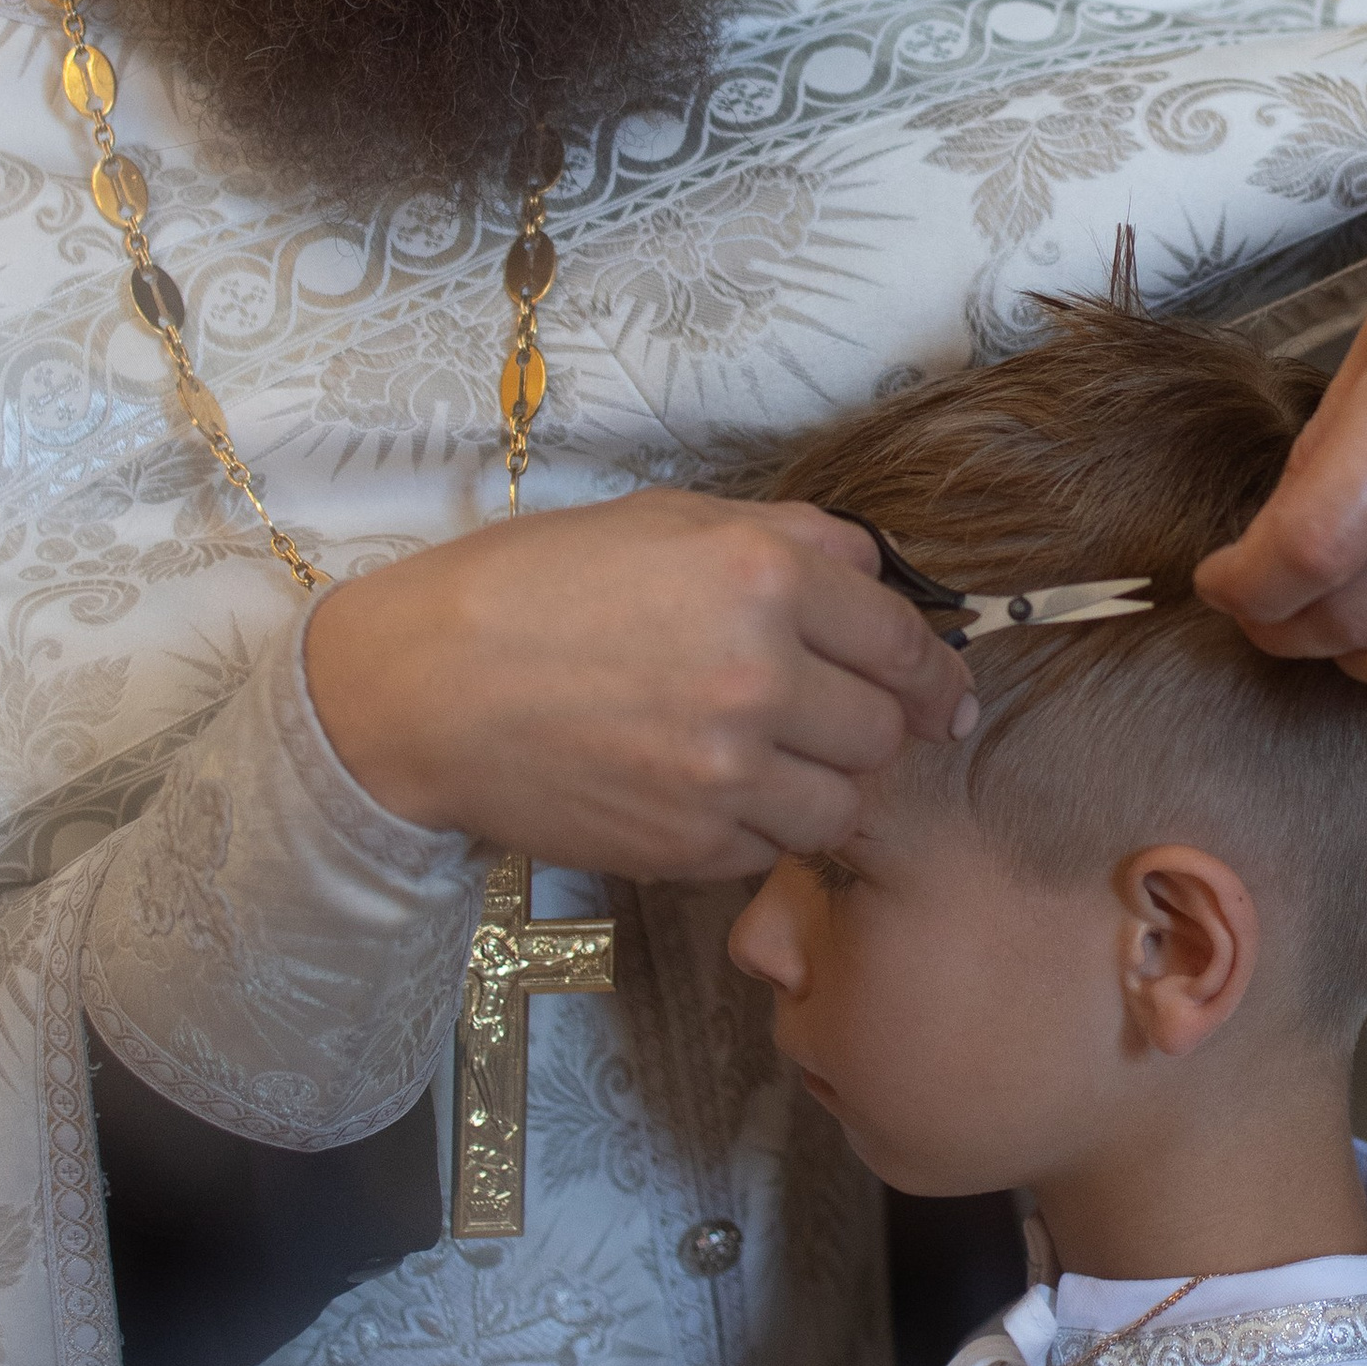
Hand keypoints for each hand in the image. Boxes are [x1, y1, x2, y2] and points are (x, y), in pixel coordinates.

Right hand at [304, 490, 976, 880]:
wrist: (423, 688)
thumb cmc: (532, 586)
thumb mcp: (662, 519)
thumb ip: (787, 536)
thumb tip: (874, 572)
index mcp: (761, 577)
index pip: (901, 641)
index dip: (933, 672)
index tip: (942, 692)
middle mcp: (760, 676)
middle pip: (885, 731)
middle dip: (875, 726)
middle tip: (837, 719)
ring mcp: (727, 771)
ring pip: (844, 805)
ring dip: (825, 785)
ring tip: (772, 759)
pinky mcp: (689, 844)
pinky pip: (773, 846)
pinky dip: (760, 824)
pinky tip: (709, 787)